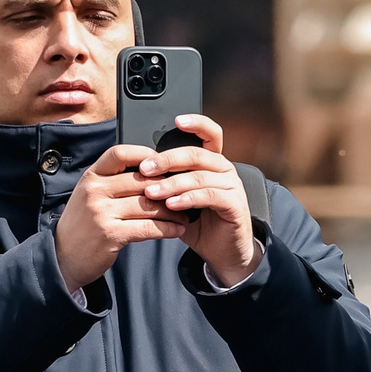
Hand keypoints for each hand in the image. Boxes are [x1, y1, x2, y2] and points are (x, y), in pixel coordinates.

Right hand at [54, 142, 190, 291]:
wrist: (63, 257)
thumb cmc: (84, 224)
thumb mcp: (91, 195)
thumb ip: (114, 180)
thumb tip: (154, 168)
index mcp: (91, 176)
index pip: (120, 153)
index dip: (146, 155)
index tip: (166, 165)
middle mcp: (94, 190)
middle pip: (143, 180)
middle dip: (170, 188)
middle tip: (189, 194)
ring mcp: (101, 212)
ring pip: (150, 205)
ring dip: (174, 211)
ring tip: (186, 215)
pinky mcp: (111, 234)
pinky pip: (149, 227)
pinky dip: (168, 229)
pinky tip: (178, 230)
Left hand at [135, 116, 260, 288]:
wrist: (222, 252)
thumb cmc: (197, 222)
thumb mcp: (176, 198)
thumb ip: (164, 183)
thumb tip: (134, 169)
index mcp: (212, 163)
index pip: (210, 134)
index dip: (197, 123)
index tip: (177, 119)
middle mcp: (225, 170)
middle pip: (197, 154)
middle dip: (168, 159)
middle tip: (145, 168)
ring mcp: (233, 187)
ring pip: (200, 176)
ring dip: (173, 183)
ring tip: (151, 192)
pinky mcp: (236, 205)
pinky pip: (211, 195)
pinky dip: (189, 199)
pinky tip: (172, 205)